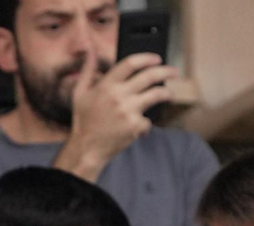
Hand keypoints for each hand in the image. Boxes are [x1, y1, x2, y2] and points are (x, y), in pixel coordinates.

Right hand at [61, 53, 177, 169]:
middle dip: (166, 71)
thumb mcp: (80, 92)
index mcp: (106, 85)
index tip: (156, 58)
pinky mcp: (135, 126)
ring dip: (166, 93)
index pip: (131, 63)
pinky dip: (146, 122)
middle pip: (150, 76)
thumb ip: (87, 69)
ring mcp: (128, 111)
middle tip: (173, 72)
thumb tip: (90, 50)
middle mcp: (119, 96)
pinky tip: (141, 125)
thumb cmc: (83, 120)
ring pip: (156, 95)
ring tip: (169, 94)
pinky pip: (148, 120)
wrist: (87, 148)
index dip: (146, 58)